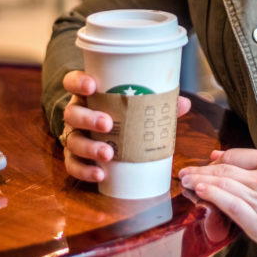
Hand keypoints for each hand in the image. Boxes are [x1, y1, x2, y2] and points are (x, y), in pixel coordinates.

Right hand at [60, 69, 191, 183]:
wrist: (105, 135)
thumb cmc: (123, 114)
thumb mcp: (136, 104)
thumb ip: (157, 103)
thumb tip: (184, 103)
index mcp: (88, 95)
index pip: (72, 82)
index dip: (78, 82)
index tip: (92, 85)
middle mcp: (76, 114)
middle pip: (73, 114)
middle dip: (88, 118)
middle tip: (107, 123)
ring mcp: (73, 136)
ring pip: (72, 141)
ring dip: (89, 147)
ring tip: (108, 154)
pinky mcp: (74, 157)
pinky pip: (73, 165)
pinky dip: (85, 171)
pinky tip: (100, 174)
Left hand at [179, 148, 256, 253]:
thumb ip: (245, 161)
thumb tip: (215, 155)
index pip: (233, 157)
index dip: (213, 162)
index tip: (200, 166)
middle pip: (225, 171)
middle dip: (201, 172)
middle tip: (184, 174)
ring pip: (224, 186)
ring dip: (201, 182)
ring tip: (187, 182)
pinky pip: (230, 205)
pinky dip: (213, 196)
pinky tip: (201, 192)